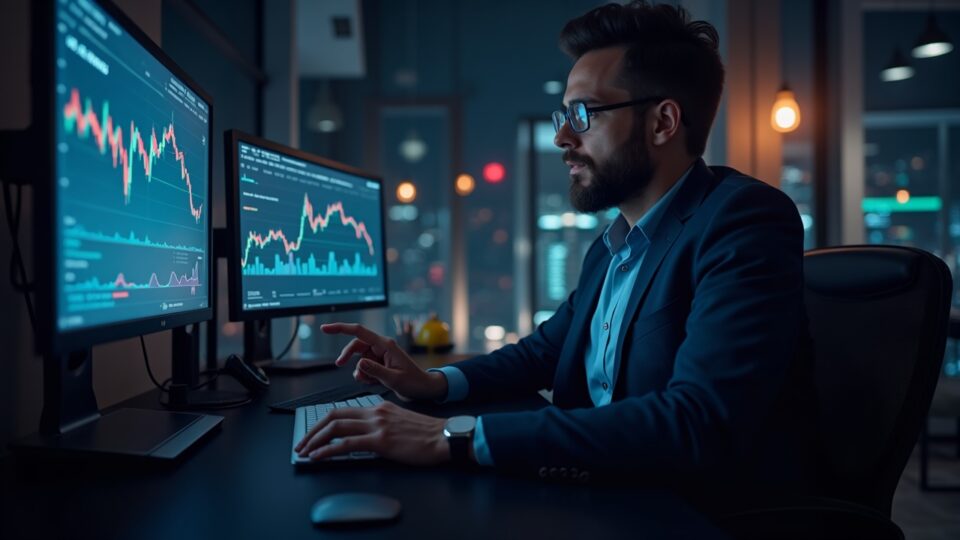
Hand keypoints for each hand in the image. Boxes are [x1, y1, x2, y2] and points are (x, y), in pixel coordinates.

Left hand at [295, 400, 449, 464]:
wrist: (443, 436)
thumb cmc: (425, 433)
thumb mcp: (399, 421)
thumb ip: (381, 423)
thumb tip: (365, 433)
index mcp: (378, 407)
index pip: (342, 410)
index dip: (323, 421)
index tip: (313, 432)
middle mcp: (374, 412)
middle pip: (334, 416)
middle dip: (313, 430)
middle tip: (302, 443)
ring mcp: (377, 425)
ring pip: (336, 427)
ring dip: (315, 440)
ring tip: (305, 451)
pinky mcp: (381, 441)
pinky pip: (347, 444)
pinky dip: (328, 450)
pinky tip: (319, 456)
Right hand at [322, 323, 447, 401]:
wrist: (424, 389)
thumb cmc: (414, 382)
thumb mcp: (394, 379)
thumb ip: (375, 371)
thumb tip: (359, 364)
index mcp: (386, 345)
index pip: (359, 332)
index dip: (340, 328)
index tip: (325, 328)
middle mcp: (382, 348)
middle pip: (356, 346)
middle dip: (347, 356)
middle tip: (339, 366)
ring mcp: (380, 356)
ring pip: (359, 358)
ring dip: (359, 371)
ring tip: (369, 380)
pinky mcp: (380, 364)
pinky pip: (364, 367)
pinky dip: (364, 375)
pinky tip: (374, 382)